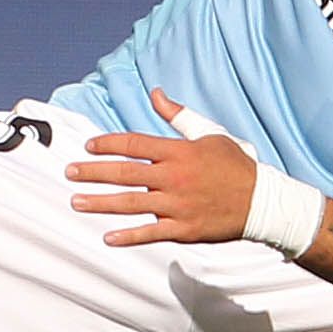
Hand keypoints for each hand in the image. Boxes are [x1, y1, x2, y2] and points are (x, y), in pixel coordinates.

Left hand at [66, 88, 262, 246]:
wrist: (262, 201)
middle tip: (70, 172)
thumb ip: (178, 116)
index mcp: (179, 152)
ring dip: (100, 203)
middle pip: (125, 173)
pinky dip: (129, 236)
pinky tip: (108, 237)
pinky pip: (151, 233)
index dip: (108, 144)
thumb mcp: (209, 133)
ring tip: (76, 201)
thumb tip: (157, 93)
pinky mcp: (185, 229)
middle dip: (93, 172)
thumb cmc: (234, 165)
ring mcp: (178, 205)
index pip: (134, 144)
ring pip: (131, 204)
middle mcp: (175, 177)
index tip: (88, 146)